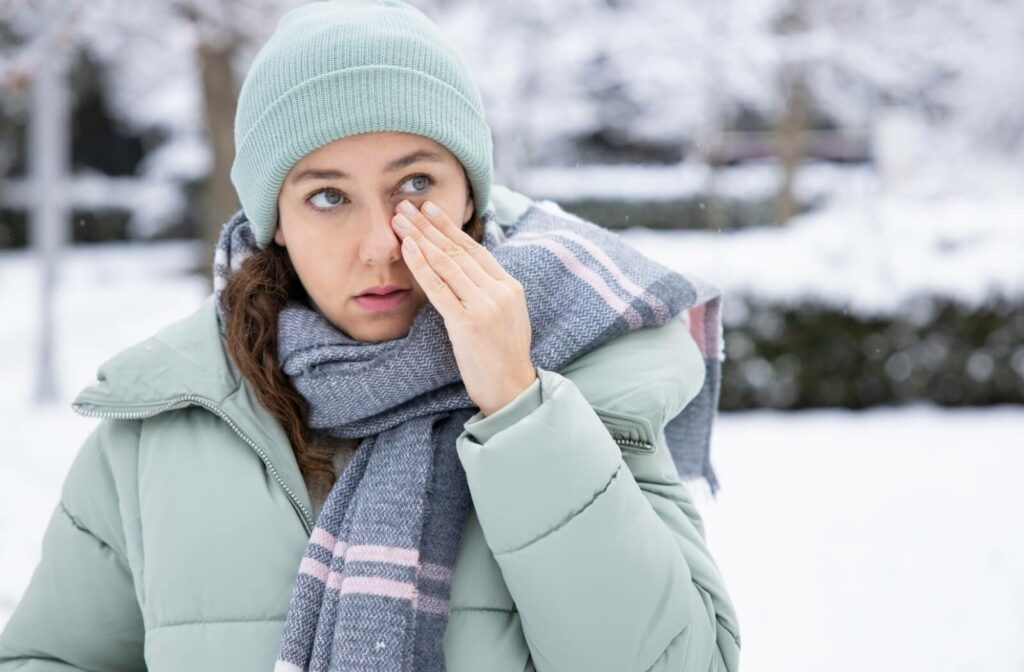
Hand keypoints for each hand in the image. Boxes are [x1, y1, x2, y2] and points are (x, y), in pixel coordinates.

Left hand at [392, 199, 536, 416]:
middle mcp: (499, 291)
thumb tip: (467, 271)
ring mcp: (484, 306)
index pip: (474, 249)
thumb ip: (490, 291)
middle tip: (405, 206)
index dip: (449, 227)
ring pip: (447, 264)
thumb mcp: (506, 316)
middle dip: (428, 226)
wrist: (511, 389)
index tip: (429, 210)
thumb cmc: (503, 356)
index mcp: (510, 286)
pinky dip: (421, 265)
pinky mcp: (467, 323)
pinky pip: (439, 288)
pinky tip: (407, 247)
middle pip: (457, 251)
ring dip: (420, 238)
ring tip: (399, 220)